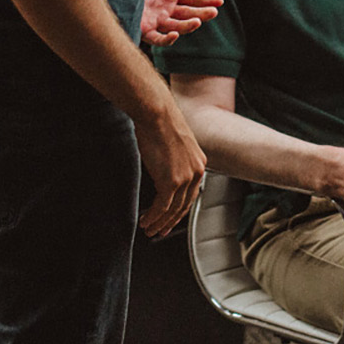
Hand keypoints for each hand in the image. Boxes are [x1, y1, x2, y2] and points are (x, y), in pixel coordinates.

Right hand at [134, 103, 205, 237]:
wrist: (156, 113)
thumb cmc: (160, 121)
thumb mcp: (175, 143)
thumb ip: (175, 160)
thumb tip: (164, 169)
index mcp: (199, 162)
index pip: (192, 194)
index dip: (180, 210)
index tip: (170, 219)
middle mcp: (196, 172)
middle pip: (184, 206)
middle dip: (170, 222)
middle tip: (159, 231)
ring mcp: (185, 178)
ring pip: (172, 210)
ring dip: (159, 223)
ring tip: (148, 229)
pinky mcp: (171, 181)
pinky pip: (162, 207)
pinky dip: (152, 217)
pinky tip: (144, 221)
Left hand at [141, 0, 222, 45]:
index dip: (206, 0)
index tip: (220, 1)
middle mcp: (163, 8)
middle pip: (188, 15)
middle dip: (202, 14)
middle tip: (213, 12)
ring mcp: (153, 19)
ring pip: (176, 28)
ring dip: (188, 26)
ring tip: (198, 20)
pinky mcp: (141, 26)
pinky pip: (156, 38)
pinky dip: (167, 39)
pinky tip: (176, 34)